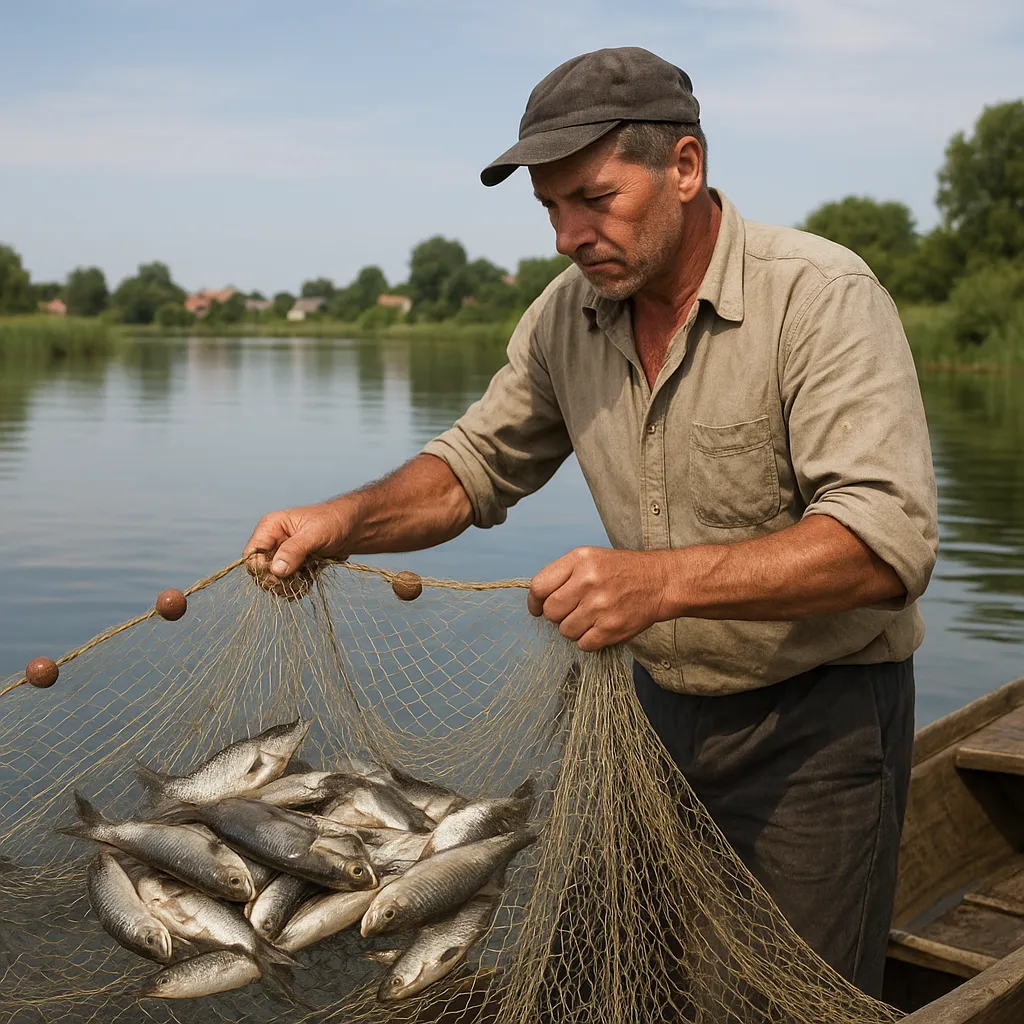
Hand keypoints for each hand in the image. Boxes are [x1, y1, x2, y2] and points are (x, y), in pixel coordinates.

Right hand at [243, 501, 353, 578]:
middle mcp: (273, 541)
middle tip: (295, 582)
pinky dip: (296, 587)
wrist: (354, 527)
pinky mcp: (294, 566)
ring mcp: (283, 555)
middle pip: (259, 571)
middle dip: (275, 581)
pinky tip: (308, 583)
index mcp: (270, 527)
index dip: (261, 569)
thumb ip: (294, 551)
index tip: (279, 577)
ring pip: (272, 580)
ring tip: (305, 582)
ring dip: (287, 586)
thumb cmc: (334, 522)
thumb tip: (275, 570)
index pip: (251, 554)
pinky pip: (287, 583)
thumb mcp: (314, 535)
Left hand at [527, 547, 668, 651]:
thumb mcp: (589, 558)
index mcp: (579, 560)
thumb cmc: (621, 571)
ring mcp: (600, 606)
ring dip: (574, 628)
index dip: (534, 602)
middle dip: (557, 615)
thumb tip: (537, 600)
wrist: (660, 581)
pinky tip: (599, 627)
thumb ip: (561, 575)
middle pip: (550, 612)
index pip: (539, 587)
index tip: (538, 608)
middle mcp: (588, 581)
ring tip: (590, 617)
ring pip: (565, 631)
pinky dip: (589, 640)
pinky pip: (583, 644)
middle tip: (573, 610)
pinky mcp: (611, 628)